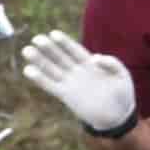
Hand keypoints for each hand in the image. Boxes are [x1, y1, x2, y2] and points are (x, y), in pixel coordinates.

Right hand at [22, 30, 136, 131]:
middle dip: (48, 48)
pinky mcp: (66, 95)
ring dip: (39, 61)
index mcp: (90, 64)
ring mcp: (71, 83)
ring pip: (52, 69)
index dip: (64, 42)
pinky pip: (50, 85)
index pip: (75, 50)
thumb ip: (112, 63)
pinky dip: (40, 78)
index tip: (53, 33)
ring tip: (27, 50)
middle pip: (61, 57)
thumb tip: (95, 57)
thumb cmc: (122, 94)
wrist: (118, 116)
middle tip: (36, 39)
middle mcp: (78, 71)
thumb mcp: (122, 75)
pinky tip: (29, 70)